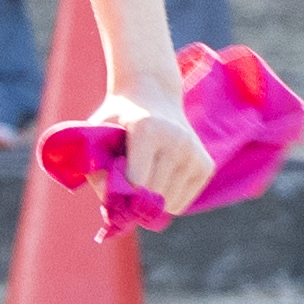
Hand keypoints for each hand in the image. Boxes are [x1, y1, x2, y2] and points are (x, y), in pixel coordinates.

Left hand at [83, 82, 212, 215]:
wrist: (154, 96)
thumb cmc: (119, 120)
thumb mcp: (98, 136)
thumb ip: (97, 171)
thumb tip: (114, 207)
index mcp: (149, 130)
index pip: (135, 182)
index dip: (118, 191)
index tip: (110, 185)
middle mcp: (178, 141)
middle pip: (153, 196)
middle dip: (134, 199)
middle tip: (123, 186)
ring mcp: (195, 153)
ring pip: (169, 205)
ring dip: (151, 202)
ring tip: (144, 178)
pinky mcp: (206, 166)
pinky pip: (181, 203)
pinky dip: (166, 200)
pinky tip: (159, 178)